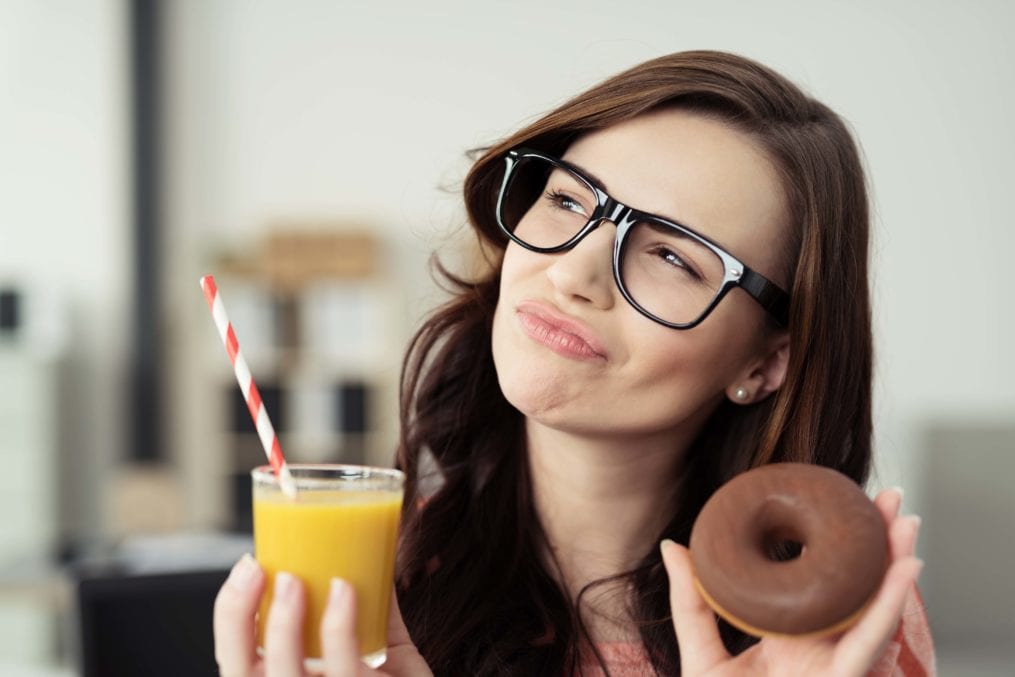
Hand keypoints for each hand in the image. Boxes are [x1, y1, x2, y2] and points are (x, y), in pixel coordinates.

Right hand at [213, 555, 432, 675]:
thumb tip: (372, 555)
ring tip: (294, 580)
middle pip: (238, 671)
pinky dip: (338, 626)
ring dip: (282, 623)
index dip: (230, 614)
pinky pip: (343, 668)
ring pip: (283, 674)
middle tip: (259, 570)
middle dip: (236, 617)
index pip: (235, 657)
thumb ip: (373, 611)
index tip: (249, 565)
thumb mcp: (380, 651)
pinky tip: (345, 590)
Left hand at [661, 488, 922, 676]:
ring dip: (896, 564)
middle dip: (878, 542)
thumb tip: (673, 542)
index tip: (837, 499)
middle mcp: (819, 643)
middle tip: (889, 499)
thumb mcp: (699, 651)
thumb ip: (690, 600)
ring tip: (906, 521)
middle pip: (857, 586)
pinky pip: (868, 642)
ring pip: (873, 607)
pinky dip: (888, 606)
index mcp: (790, 631)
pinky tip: (904, 570)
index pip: (818, 579)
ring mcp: (833, 662)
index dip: (834, 542)